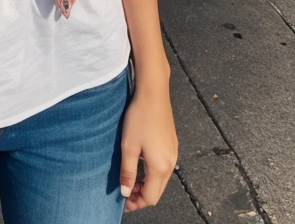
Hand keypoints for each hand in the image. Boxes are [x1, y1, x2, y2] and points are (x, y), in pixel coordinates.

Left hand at [120, 87, 177, 211]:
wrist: (154, 93)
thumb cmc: (139, 118)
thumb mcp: (129, 146)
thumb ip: (128, 172)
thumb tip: (126, 193)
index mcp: (160, 167)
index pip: (150, 197)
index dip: (136, 203)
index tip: (123, 202)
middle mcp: (170, 163)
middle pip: (158, 191)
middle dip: (142, 195)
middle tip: (125, 192)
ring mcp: (173, 153)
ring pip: (161, 179)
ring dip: (147, 184)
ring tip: (131, 178)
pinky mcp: (172, 144)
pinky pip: (164, 167)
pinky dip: (152, 173)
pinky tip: (141, 164)